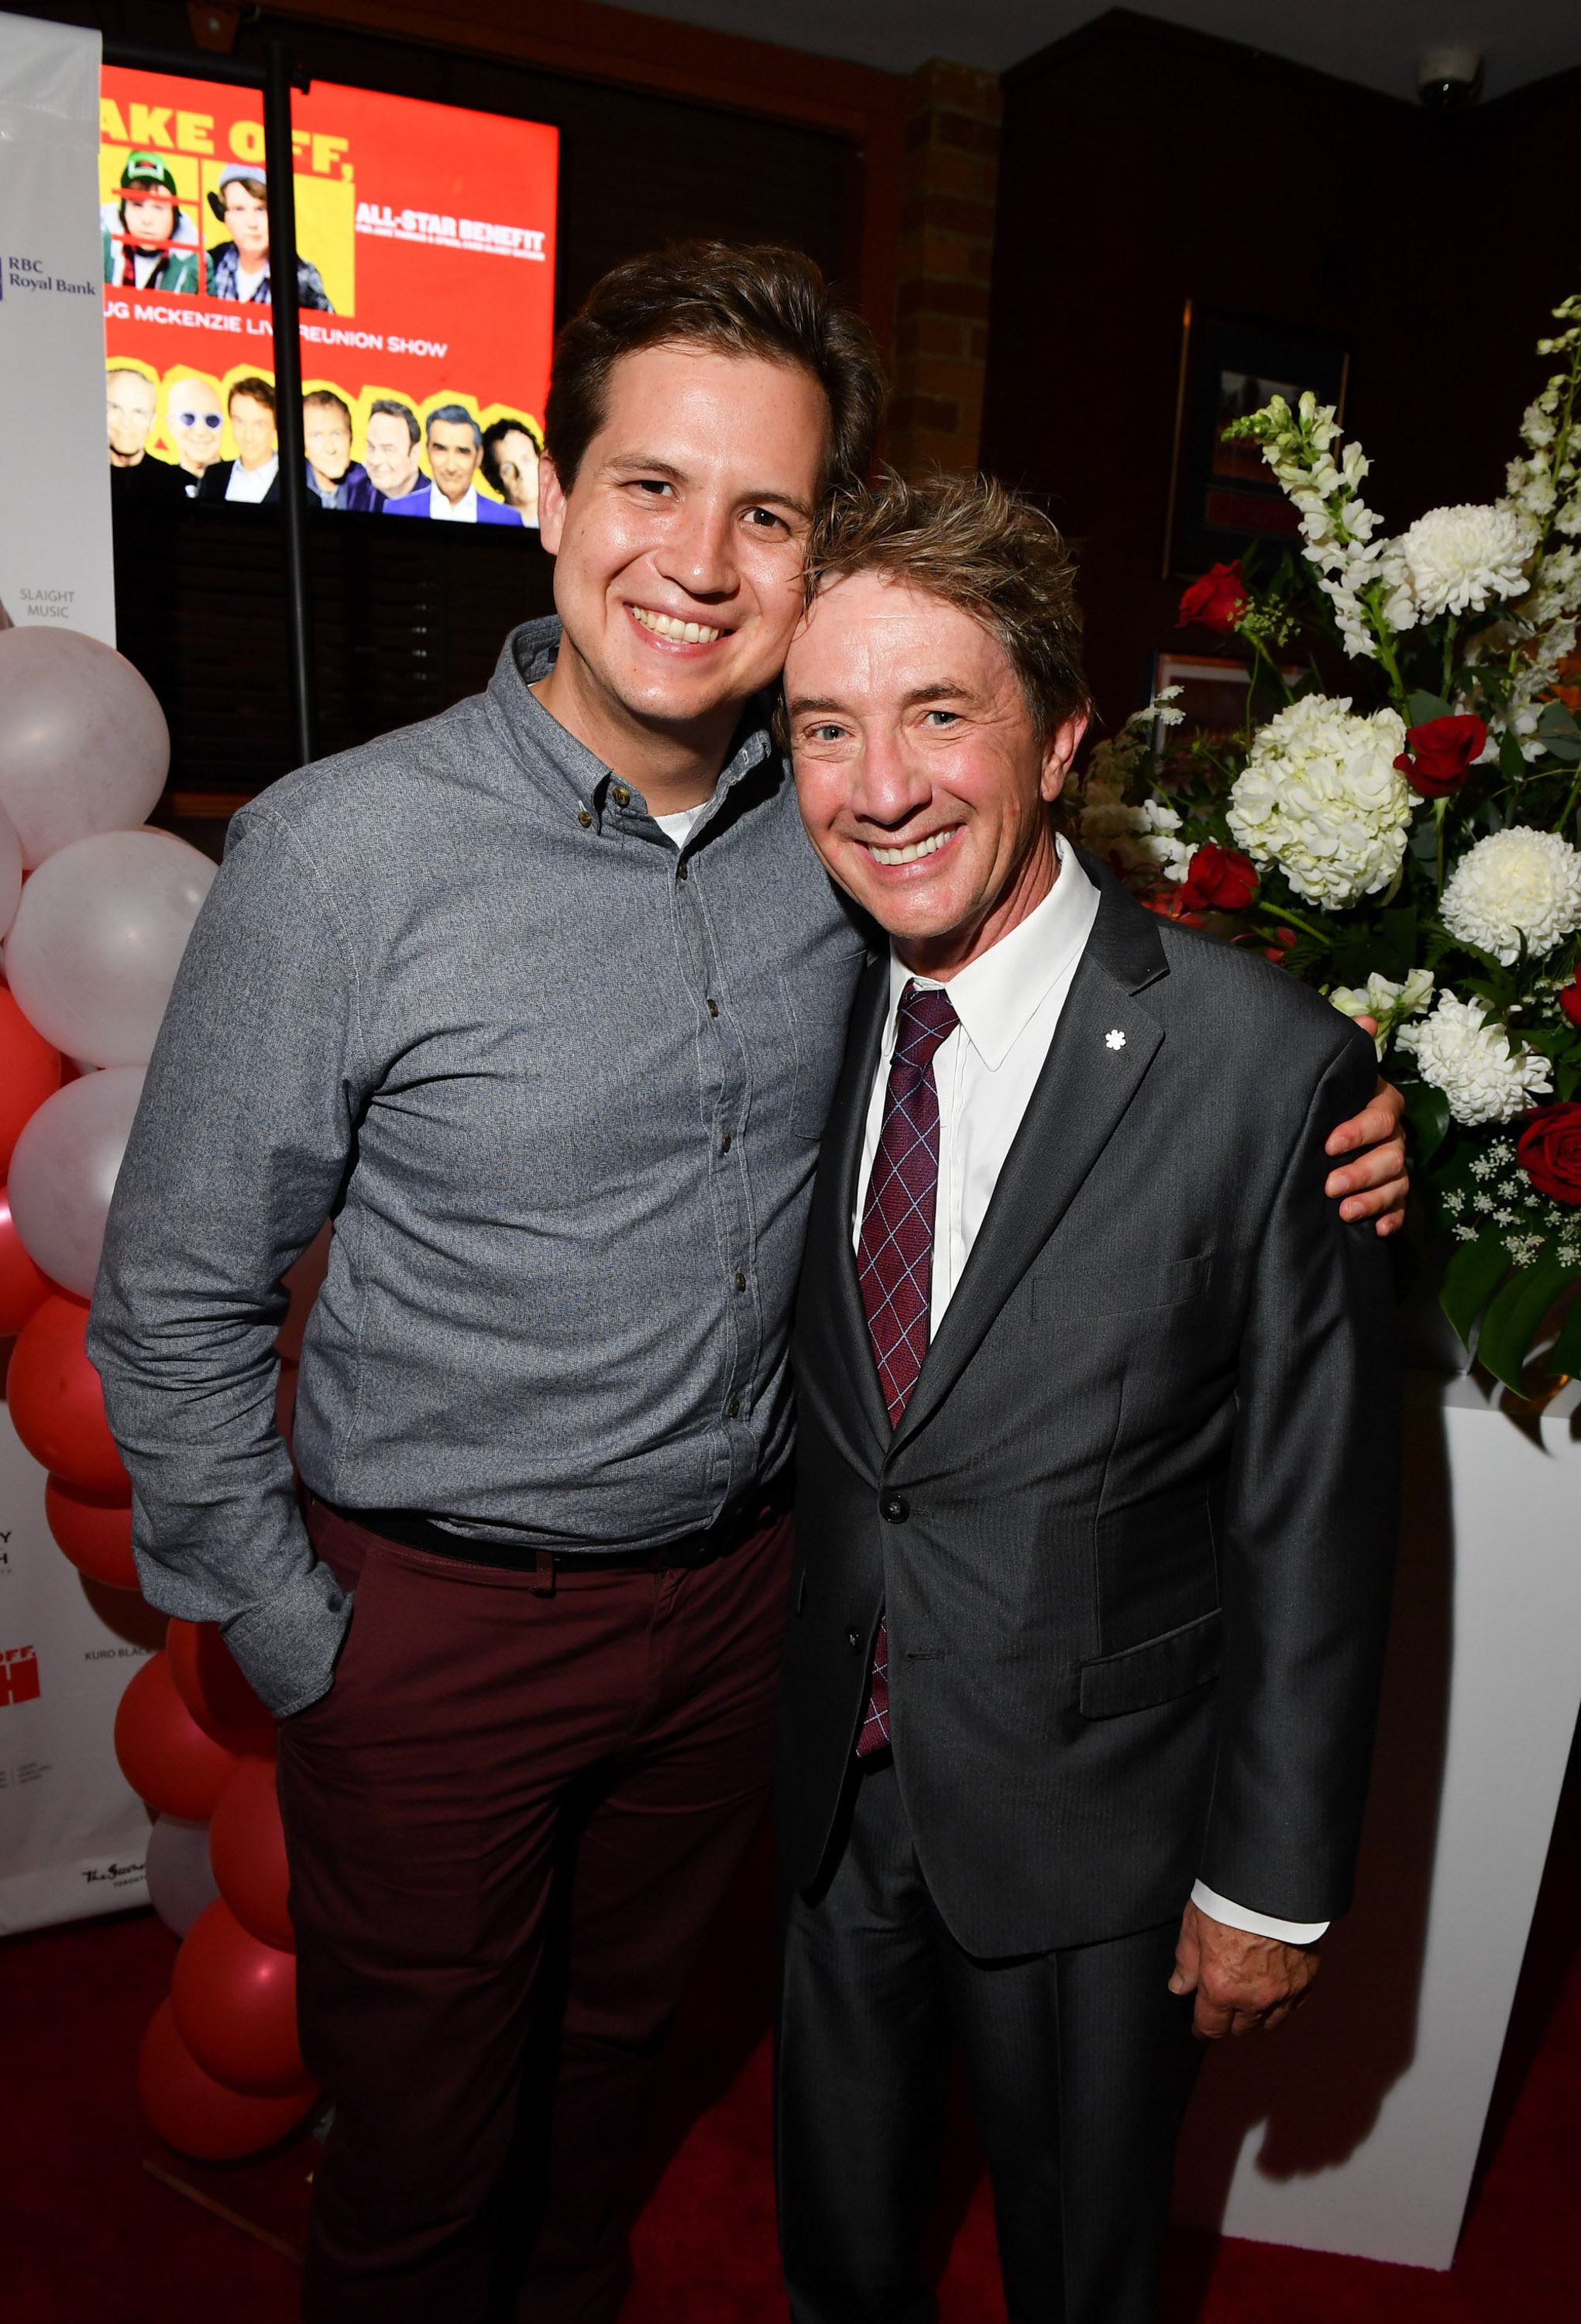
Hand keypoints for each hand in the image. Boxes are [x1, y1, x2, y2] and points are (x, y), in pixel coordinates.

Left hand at [1169, 1899, 1319, 2039]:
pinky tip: (1273, 1989)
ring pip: (1268, 2022)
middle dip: (1228, 2021)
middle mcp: (1253, 1998)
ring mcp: (1283, 1992)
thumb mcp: (1194, 1925)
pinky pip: (1292, 2006)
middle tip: (1222, 2006)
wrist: (1273, 1884)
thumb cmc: (1229, 1900)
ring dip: (1256, 2016)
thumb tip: (1179, 1987)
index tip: (1199, 2028)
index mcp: (1220, 1987)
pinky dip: (1281, 2003)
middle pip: (1240, 2029)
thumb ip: (1186, 1961)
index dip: (1202, 2030)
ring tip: (1247, 1999)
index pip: (1210, 2027)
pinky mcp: (1305, 1981)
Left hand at [1324, 1025, 1406, 1234]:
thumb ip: (1346, 1047)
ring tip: (1345, 1212)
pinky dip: (1391, 1219)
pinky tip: (1379, 1231)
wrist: (1316, 1124)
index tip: (1328, 1144)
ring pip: (1397, 1182)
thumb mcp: (1331, 1070)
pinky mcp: (1390, 1191)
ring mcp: (1394, 1163)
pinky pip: (1400, 1207)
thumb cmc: (1325, 1094)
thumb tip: (1365, 1019)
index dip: (1358, 1130)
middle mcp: (1394, 1134)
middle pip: (1391, 1154)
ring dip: (1373, 1199)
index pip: (1380, 1116)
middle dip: (1362, 1172)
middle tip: (1330, 1186)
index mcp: (1381, 1103)